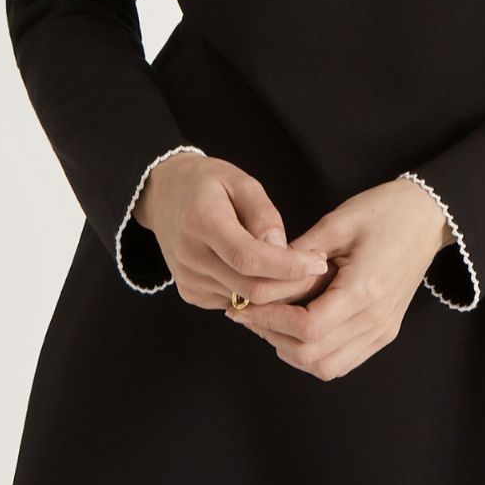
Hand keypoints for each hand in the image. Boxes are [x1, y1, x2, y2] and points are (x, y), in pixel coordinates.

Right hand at [135, 152, 331, 307]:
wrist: (165, 195)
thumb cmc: (209, 183)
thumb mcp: (241, 181)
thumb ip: (263, 214)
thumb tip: (282, 249)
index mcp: (201, 221)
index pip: (248, 257)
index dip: (287, 266)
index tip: (318, 262)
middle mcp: (189, 256)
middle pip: (249, 288)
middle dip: (291, 285)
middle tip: (317, 268)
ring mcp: (188, 279)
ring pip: (244, 302)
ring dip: (277, 293)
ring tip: (298, 270)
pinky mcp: (190, 293)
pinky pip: (233, 303)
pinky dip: (257, 296)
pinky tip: (270, 276)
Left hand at [220, 177, 450, 380]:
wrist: (427, 216)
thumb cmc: (384, 211)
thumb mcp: (337, 222)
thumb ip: (300, 254)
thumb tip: (263, 277)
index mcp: (365, 289)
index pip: (307, 328)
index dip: (270, 321)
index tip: (245, 305)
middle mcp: (375, 320)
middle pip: (312, 355)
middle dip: (273, 336)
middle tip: (249, 313)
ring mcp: (382, 331)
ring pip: (325, 367)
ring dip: (291, 350)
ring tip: (269, 319)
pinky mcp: (384, 333)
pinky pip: (342, 361)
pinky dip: (314, 354)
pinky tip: (297, 327)